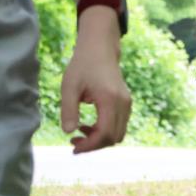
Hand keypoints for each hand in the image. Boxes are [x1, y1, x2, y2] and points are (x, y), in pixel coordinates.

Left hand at [60, 37, 130, 153]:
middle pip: (114, 138)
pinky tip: (89, 125)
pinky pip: (119, 126)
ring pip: (118, 134)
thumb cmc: (83, 65)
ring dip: (100, 139)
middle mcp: (123, 104)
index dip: (90, 145)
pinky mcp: (126, 104)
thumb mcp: (69, 86)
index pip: (105, 134)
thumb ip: (69, 110)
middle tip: (74, 142)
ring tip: (80, 132)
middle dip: (94, 145)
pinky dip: (105, 131)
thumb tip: (68, 132)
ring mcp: (127, 104)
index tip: (73, 146)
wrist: (100, 49)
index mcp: (110, 100)